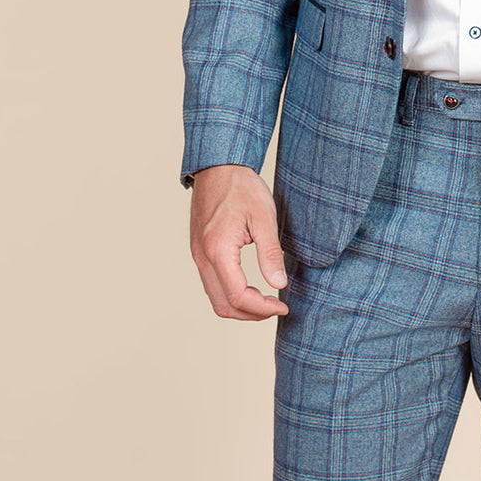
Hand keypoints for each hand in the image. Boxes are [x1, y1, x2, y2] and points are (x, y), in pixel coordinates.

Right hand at [189, 164, 290, 320]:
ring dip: (240, 306)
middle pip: (222, 305)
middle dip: (251, 314)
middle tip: (276, 307)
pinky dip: (231, 293)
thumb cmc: (242, 187)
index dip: (262, 308)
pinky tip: (251, 286)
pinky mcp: (199, 251)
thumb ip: (270, 254)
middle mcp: (202, 257)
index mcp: (218, 250)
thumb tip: (278, 285)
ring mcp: (197, 255)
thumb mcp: (264, 218)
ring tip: (266, 300)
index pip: (237, 296)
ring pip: (215, 297)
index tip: (282, 306)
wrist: (218, 166)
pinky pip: (212, 284)